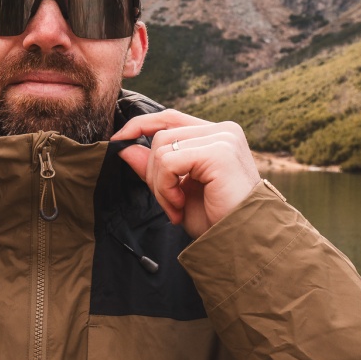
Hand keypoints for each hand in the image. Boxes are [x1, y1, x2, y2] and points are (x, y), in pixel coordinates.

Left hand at [113, 110, 260, 238]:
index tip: (118, 142)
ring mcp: (223, 138)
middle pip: (162, 135)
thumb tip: (124, 147)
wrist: (242, 241)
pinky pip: (169, 161)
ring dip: (160, 184)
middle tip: (169, 204)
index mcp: (215, 135)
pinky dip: (166, 187)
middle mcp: (223, 131)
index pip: (170, 118)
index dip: (141, 126)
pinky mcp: (220, 152)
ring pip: (162, 148)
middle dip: (153, 173)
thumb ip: (154, 168)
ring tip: (176, 207)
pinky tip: (180, 204)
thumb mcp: (176, 190)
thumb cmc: (215, 218)